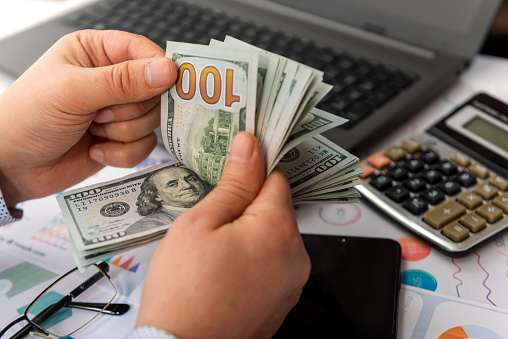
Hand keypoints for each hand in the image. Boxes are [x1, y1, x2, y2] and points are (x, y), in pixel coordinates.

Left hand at [0, 30, 176, 206]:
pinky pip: (145, 146)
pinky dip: (121, 153)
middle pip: (154, 92)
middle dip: (128, 110)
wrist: (13, 166)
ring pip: (151, 121)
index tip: (166, 84)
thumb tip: (167, 71)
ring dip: (122, 132)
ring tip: (92, 130)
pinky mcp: (121, 139)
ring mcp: (117, 111)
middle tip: (98, 113)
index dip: (158, 69)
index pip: (144, 52)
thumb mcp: (73, 92)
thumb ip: (122, 81)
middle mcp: (110, 79)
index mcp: (96, 52)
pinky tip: (95, 148)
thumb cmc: (28, 117)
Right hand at [136, 132, 310, 338]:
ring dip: (247, 234)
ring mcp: (291, 283)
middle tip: (211, 218)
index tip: (233, 166)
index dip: (251, 168)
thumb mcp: (201, 223)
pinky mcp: (281, 302)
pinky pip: (270, 265)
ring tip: (213, 251)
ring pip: (271, 237)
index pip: (275, 177)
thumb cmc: (184, 292)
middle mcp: (296, 257)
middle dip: (245, 206)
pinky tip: (223, 271)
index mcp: (279, 230)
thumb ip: (233, 182)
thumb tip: (250, 147)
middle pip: (274, 209)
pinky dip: (251, 260)